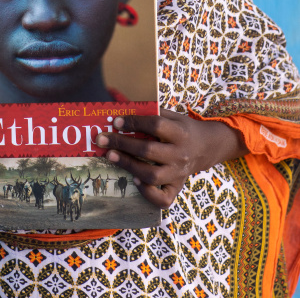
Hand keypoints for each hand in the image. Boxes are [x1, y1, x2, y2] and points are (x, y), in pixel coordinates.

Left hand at [95, 109, 246, 207]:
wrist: (205, 147)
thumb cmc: (182, 129)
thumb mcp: (172, 115)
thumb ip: (151, 112)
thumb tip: (121, 109)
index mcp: (180, 132)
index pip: (155, 125)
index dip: (134, 123)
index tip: (116, 122)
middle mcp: (180, 154)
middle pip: (148, 150)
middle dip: (122, 144)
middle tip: (102, 139)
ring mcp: (179, 173)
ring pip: (151, 175)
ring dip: (128, 165)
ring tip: (111, 155)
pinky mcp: (177, 187)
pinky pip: (162, 198)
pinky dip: (147, 192)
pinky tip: (134, 179)